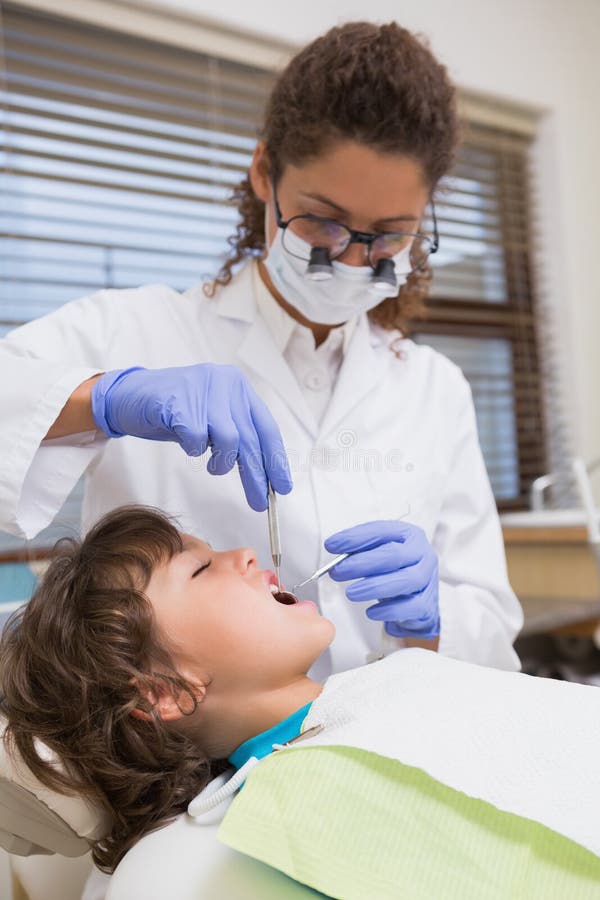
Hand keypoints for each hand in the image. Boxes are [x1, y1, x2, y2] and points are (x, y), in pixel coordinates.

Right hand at [91, 364, 291, 510]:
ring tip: (212, 465)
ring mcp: (204, 389)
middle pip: (251, 438)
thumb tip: (263, 471)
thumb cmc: (173, 411)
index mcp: (238, 386)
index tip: (280, 486)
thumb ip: (236, 434)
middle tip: (259, 502)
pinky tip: (187, 443)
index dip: (276, 459)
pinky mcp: (180, 402)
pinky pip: (198, 440)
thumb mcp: (212, 418)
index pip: (266, 427)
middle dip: (256, 476)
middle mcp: (226, 383)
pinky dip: (194, 450)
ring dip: (222, 462)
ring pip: (230, 440)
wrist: (129, 395)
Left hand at [325, 520, 439, 638]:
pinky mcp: (428, 603)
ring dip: (374, 586)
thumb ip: (358, 551)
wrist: (416, 599)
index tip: (331, 545)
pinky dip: (389, 610)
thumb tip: (334, 549)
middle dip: (362, 563)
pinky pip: (411, 607)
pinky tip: (370, 612)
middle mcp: (423, 553)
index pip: (381, 531)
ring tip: (351, 593)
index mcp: (409, 534)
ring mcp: (428, 578)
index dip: (355, 538)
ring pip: (406, 580)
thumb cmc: (393, 571)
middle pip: (394, 555)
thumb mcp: (377, 554)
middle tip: (338, 571)